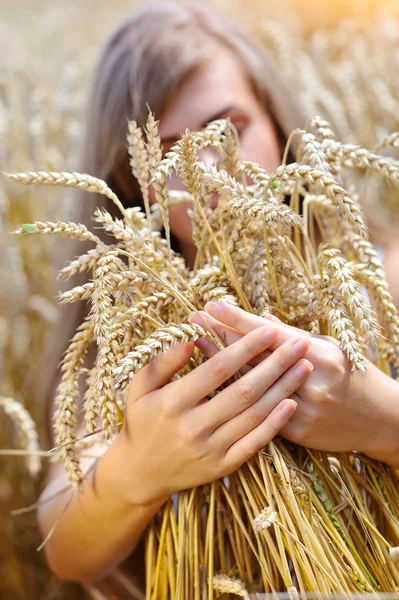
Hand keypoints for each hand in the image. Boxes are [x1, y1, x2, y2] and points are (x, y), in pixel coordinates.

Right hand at [116, 326, 312, 504]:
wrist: (140, 473)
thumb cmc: (142, 421)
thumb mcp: (139, 388)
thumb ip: (162, 363)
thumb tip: (189, 340)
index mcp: (173, 402)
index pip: (217, 370)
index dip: (245, 348)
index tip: (268, 330)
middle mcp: (194, 427)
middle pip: (243, 391)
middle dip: (275, 364)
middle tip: (299, 343)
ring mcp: (210, 449)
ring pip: (254, 416)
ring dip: (283, 390)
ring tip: (304, 367)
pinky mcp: (222, 466)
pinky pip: (254, 444)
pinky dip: (274, 424)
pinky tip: (291, 404)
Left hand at [190, 302, 398, 459]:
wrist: (382, 421)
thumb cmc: (355, 375)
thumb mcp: (332, 347)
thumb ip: (295, 337)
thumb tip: (263, 321)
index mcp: (319, 354)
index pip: (269, 334)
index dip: (238, 320)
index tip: (212, 306)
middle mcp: (309, 381)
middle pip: (255, 357)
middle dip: (221, 336)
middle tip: (194, 320)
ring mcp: (302, 410)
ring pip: (252, 386)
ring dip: (221, 365)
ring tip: (198, 345)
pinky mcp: (298, 434)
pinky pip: (259, 414)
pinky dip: (237, 397)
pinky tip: (215, 385)